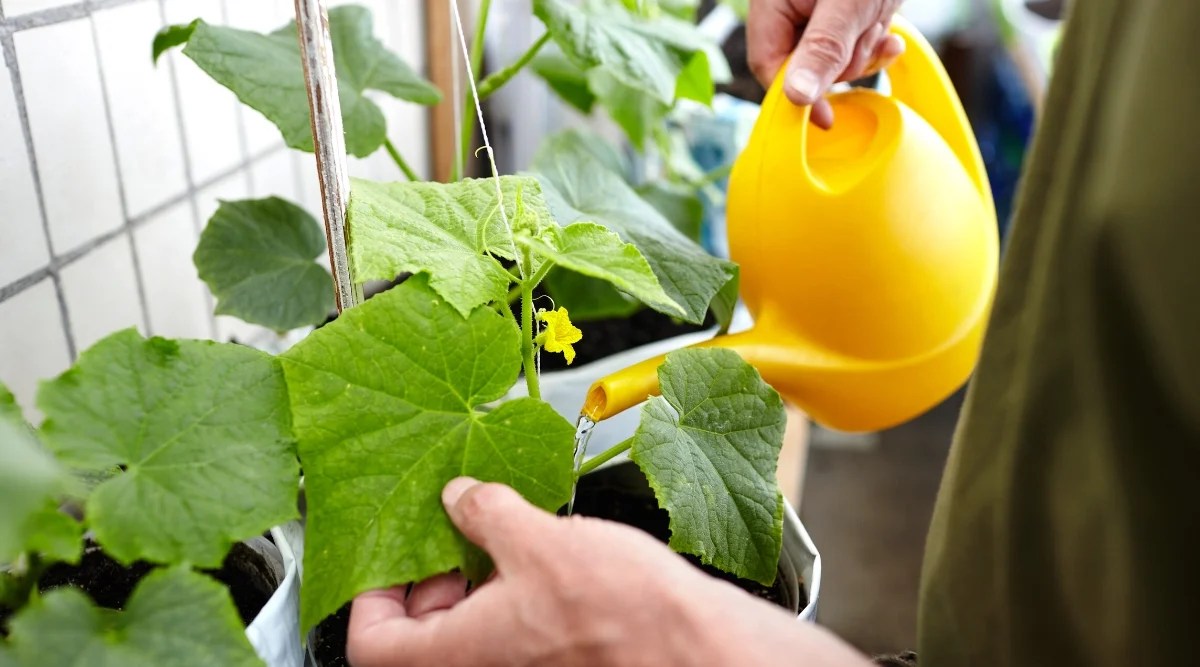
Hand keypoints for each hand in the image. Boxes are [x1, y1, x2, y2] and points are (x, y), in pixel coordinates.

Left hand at [347, 477, 870, 666]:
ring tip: (497, 533)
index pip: (371, 645)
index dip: (369, 596)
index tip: (386, 558)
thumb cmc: (626, 616)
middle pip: (419, 638)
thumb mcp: (538, 540)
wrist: (698, 646)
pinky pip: (509, 634)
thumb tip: (460, 498)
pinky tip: (535, 553)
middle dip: (430, 580)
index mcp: (459, 657)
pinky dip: (508, 595)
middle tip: (447, 535)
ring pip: (468, 634)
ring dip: (472, 584)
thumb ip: (485, 513)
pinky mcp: (555, 661)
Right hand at [748, 0, 906, 128]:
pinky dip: (872, 41)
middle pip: (806, 68)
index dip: (796, 97)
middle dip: (844, 59)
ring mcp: (813, 14)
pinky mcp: (837, 15)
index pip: (770, 68)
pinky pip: (851, 45)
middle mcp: (787, 12)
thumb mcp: (847, 5)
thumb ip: (821, 50)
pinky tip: (888, 30)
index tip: (825, 118)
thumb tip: (795, 99)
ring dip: (863, 46)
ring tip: (877, 12)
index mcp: (772, 7)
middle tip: (866, 29)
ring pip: (834, 59)